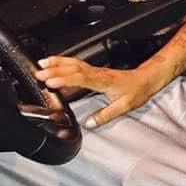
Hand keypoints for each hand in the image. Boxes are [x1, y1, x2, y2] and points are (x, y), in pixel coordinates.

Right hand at [34, 56, 167, 127]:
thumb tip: (89, 123)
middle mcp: (97, 73)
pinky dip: (64, 62)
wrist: (147, 78)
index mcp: (103, 81)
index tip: (51, 82)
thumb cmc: (137, 90)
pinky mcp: (95, 70)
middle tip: (39, 73)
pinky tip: (56, 63)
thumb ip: (106, 115)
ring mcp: (95, 70)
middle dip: (55, 70)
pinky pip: (76, 63)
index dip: (65, 79)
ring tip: (42, 64)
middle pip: (73, 68)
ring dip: (57, 62)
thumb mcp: (125, 106)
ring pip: (73, 63)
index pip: (81, 78)